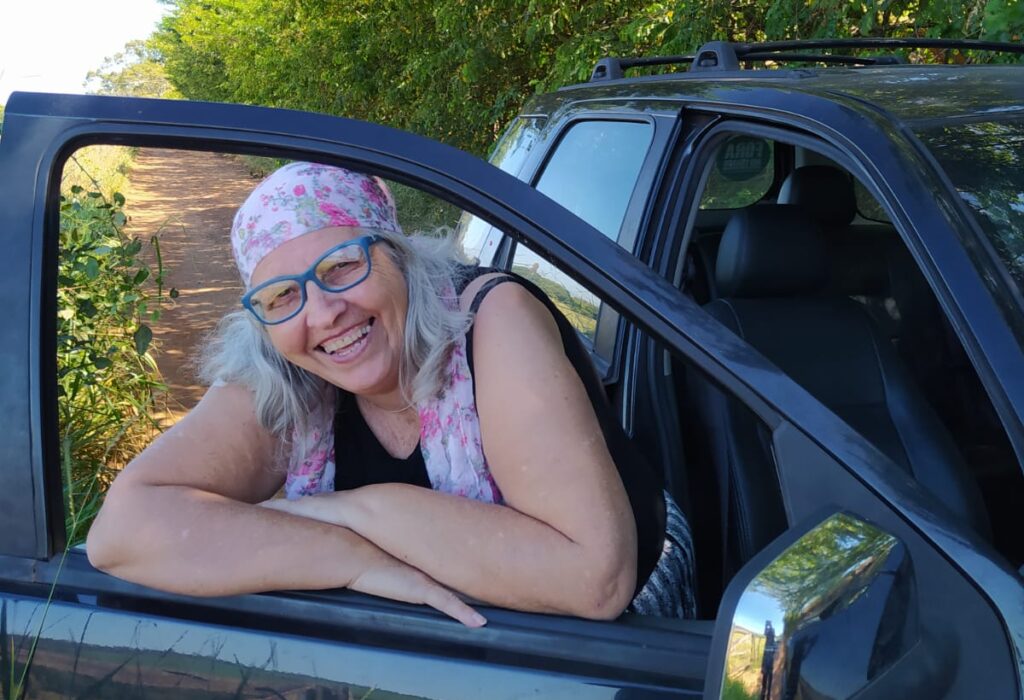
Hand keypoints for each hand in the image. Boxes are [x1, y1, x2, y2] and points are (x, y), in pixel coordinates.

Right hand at [260, 495, 485, 626]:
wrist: (332, 546)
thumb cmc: (323, 542)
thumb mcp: (323, 535)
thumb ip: (305, 523)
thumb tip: (274, 514)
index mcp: (394, 548)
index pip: (420, 552)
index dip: (438, 555)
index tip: (456, 560)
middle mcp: (409, 558)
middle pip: (443, 566)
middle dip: (464, 573)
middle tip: (490, 584)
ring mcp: (414, 573)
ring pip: (449, 587)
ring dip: (468, 599)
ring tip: (488, 611)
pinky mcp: (415, 587)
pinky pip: (444, 601)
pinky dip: (461, 611)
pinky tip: (479, 622)